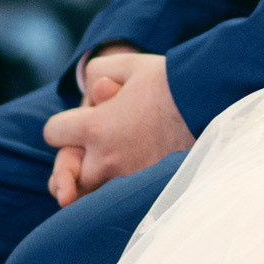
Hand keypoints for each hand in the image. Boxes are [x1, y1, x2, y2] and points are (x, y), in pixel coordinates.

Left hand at [42, 51, 191, 202]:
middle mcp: (107, 160)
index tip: (79, 122)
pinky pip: (120, 198)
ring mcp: (128, 179)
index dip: (62, 126)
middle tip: (90, 151)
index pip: (53, 133)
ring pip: (92, 193)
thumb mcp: (128, 64)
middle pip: (68, 174)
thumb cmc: (169, 81)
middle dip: (74, 162)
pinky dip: (119, 189)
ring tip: (109, 164)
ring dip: (94, 181)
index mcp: (95, 128)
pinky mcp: (148, 190)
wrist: (209, 103)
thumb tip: (91, 92)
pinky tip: (130, 171)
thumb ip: (98, 72)